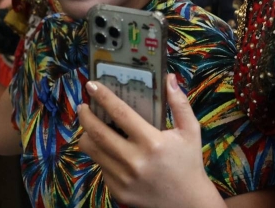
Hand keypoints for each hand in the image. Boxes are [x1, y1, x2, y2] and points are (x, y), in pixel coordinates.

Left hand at [78, 75, 222, 207]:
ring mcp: (123, 178)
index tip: (93, 85)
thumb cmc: (188, 162)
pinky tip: (111, 150)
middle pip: (98, 133)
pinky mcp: (117, 191)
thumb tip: (169, 78)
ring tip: (90, 126)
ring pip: (94, 152)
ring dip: (87, 135)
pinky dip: (103, 156)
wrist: (187, 202)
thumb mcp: (190, 130)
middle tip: (83, 105)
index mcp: (152, 142)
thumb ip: (179, 103)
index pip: (121, 114)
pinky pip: (102, 168)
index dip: (104, 97)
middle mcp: (134, 161)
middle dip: (86, 116)